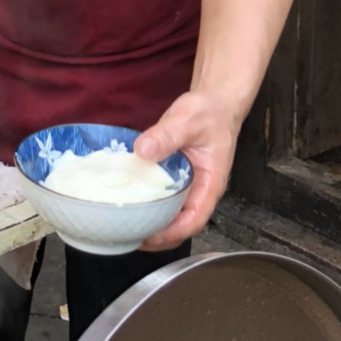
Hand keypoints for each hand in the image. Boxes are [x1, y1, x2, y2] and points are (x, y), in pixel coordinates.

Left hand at [134, 91, 240, 250]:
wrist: (215, 104)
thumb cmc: (209, 113)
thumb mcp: (187, 120)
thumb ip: (166, 135)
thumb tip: (144, 150)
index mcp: (210, 183)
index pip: (194, 219)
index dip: (172, 232)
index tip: (150, 236)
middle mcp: (201, 191)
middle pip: (182, 226)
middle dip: (158, 237)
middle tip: (129, 235)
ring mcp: (189, 187)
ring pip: (172, 216)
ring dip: (152, 225)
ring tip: (126, 226)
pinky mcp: (177, 180)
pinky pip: (164, 200)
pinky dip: (149, 207)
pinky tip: (131, 204)